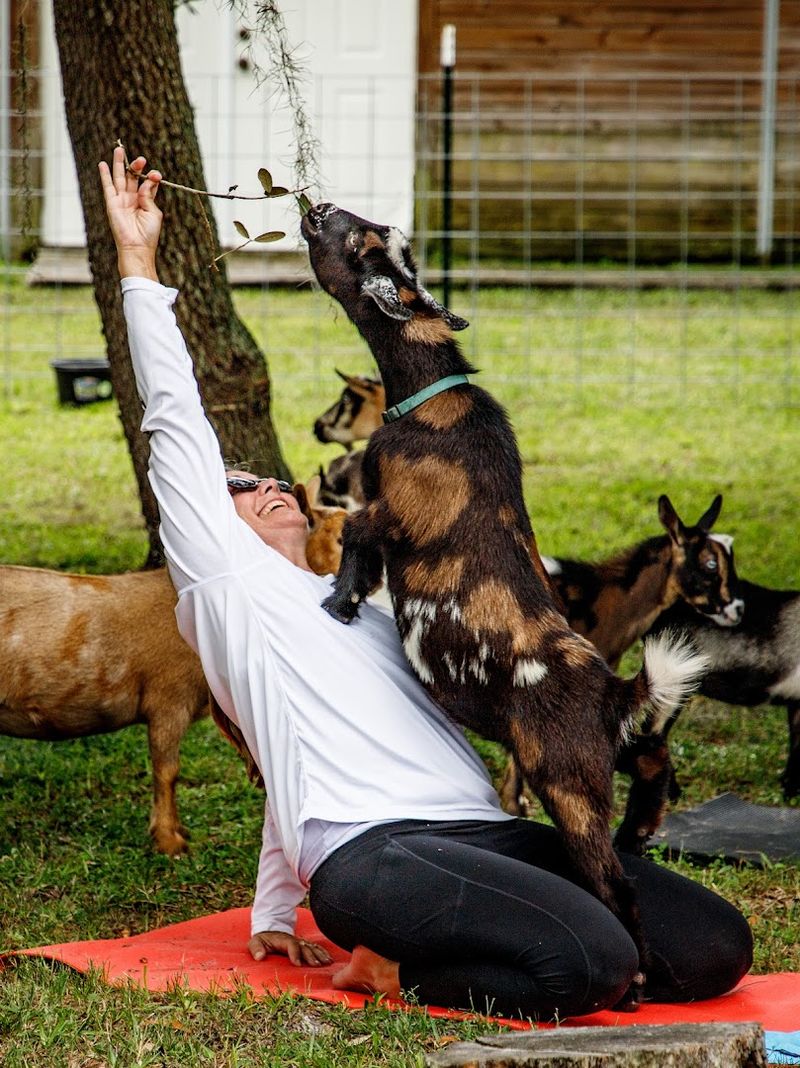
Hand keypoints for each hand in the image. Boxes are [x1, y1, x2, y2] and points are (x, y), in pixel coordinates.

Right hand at [98, 144, 162, 279]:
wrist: (137, 247)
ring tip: (119, 149)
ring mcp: (121, 200)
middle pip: (132, 178)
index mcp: (145, 201)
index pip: (147, 184)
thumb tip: (147, 181)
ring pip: (119, 178)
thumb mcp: (153, 212)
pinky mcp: (112, 204)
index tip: (156, 175)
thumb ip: (149, 196)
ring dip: (119, 164)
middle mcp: (132, 199)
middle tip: (141, 158)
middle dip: (136, 166)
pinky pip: (108, 187)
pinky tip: (103, 164)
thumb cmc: (148, 233)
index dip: (151, 177)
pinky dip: (105, 175)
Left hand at [248, 930, 332, 967]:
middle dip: (311, 956)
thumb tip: (260, 956)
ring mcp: (300, 942)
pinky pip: (315, 947)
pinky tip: (329, 959)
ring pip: (312, 947)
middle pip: (304, 947)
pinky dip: (323, 952)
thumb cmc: (262, 940)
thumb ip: (256, 949)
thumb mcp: (255, 943)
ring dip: (319, 954)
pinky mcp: (304, 945)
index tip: (298, 964)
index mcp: (283, 940)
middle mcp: (294, 940)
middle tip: (317, 965)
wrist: (270, 931)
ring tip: (327, 963)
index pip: (291, 945)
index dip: (294, 953)